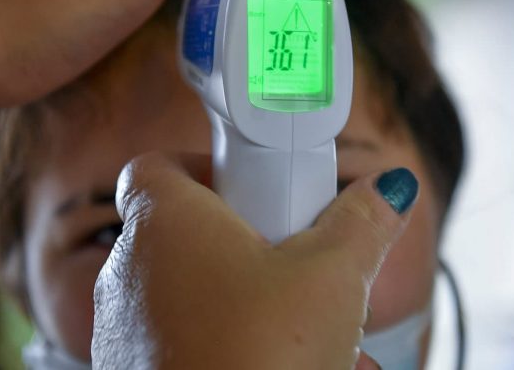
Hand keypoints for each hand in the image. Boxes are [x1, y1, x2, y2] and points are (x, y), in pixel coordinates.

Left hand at [92, 152, 416, 369]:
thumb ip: (361, 224)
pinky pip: (189, 344)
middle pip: (190, 234)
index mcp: (163, 222)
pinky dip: (236, 348)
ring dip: (257, 308)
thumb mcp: (333, 278)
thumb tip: (388, 190)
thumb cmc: (259, 358)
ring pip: (197, 298)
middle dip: (255, 251)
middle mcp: (129, 271)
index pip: (160, 163)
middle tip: (301, 268)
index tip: (258, 188)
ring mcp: (124, 331)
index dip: (207, 166)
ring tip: (321, 340)